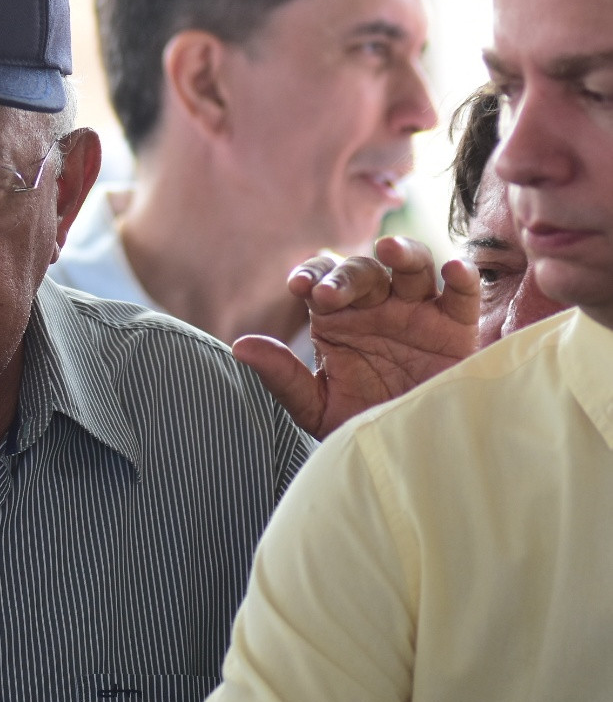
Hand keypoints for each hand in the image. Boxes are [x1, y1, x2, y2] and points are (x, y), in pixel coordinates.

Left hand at [234, 236, 478, 438]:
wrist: (409, 451)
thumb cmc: (359, 422)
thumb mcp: (315, 406)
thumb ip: (282, 376)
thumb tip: (240, 346)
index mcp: (338, 317)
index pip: (322, 279)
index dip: (312, 273)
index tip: (298, 286)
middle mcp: (376, 306)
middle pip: (363, 271)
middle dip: (345, 276)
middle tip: (327, 293)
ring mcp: (417, 312)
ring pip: (413, 267)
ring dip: (403, 254)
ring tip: (388, 250)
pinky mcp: (456, 328)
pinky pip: (462, 295)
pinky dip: (461, 277)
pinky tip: (453, 269)